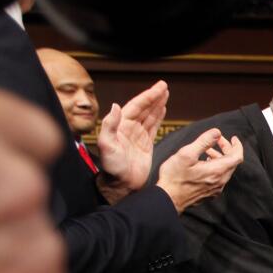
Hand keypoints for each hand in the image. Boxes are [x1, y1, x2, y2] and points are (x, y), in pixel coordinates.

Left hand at [94, 79, 166, 202]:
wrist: (121, 185)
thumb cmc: (112, 167)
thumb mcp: (107, 145)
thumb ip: (109, 125)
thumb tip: (115, 106)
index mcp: (121, 126)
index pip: (136, 106)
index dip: (147, 96)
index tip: (158, 88)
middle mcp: (129, 128)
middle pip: (144, 108)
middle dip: (154, 97)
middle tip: (164, 86)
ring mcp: (138, 136)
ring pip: (150, 116)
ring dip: (157, 105)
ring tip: (165, 94)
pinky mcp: (146, 145)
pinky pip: (153, 127)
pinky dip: (158, 117)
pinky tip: (163, 110)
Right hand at [156, 129, 243, 213]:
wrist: (168, 199)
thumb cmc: (175, 178)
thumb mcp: (187, 154)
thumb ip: (203, 142)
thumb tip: (216, 133)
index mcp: (217, 171)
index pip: (237, 157)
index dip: (237, 146)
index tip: (233, 138)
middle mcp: (220, 182)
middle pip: (231, 163)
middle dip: (226, 149)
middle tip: (216, 140)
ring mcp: (215, 189)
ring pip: (225, 170)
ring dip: (219, 158)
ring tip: (207, 151)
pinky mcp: (210, 193)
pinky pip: (219, 178)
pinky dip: (216, 167)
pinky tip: (204, 163)